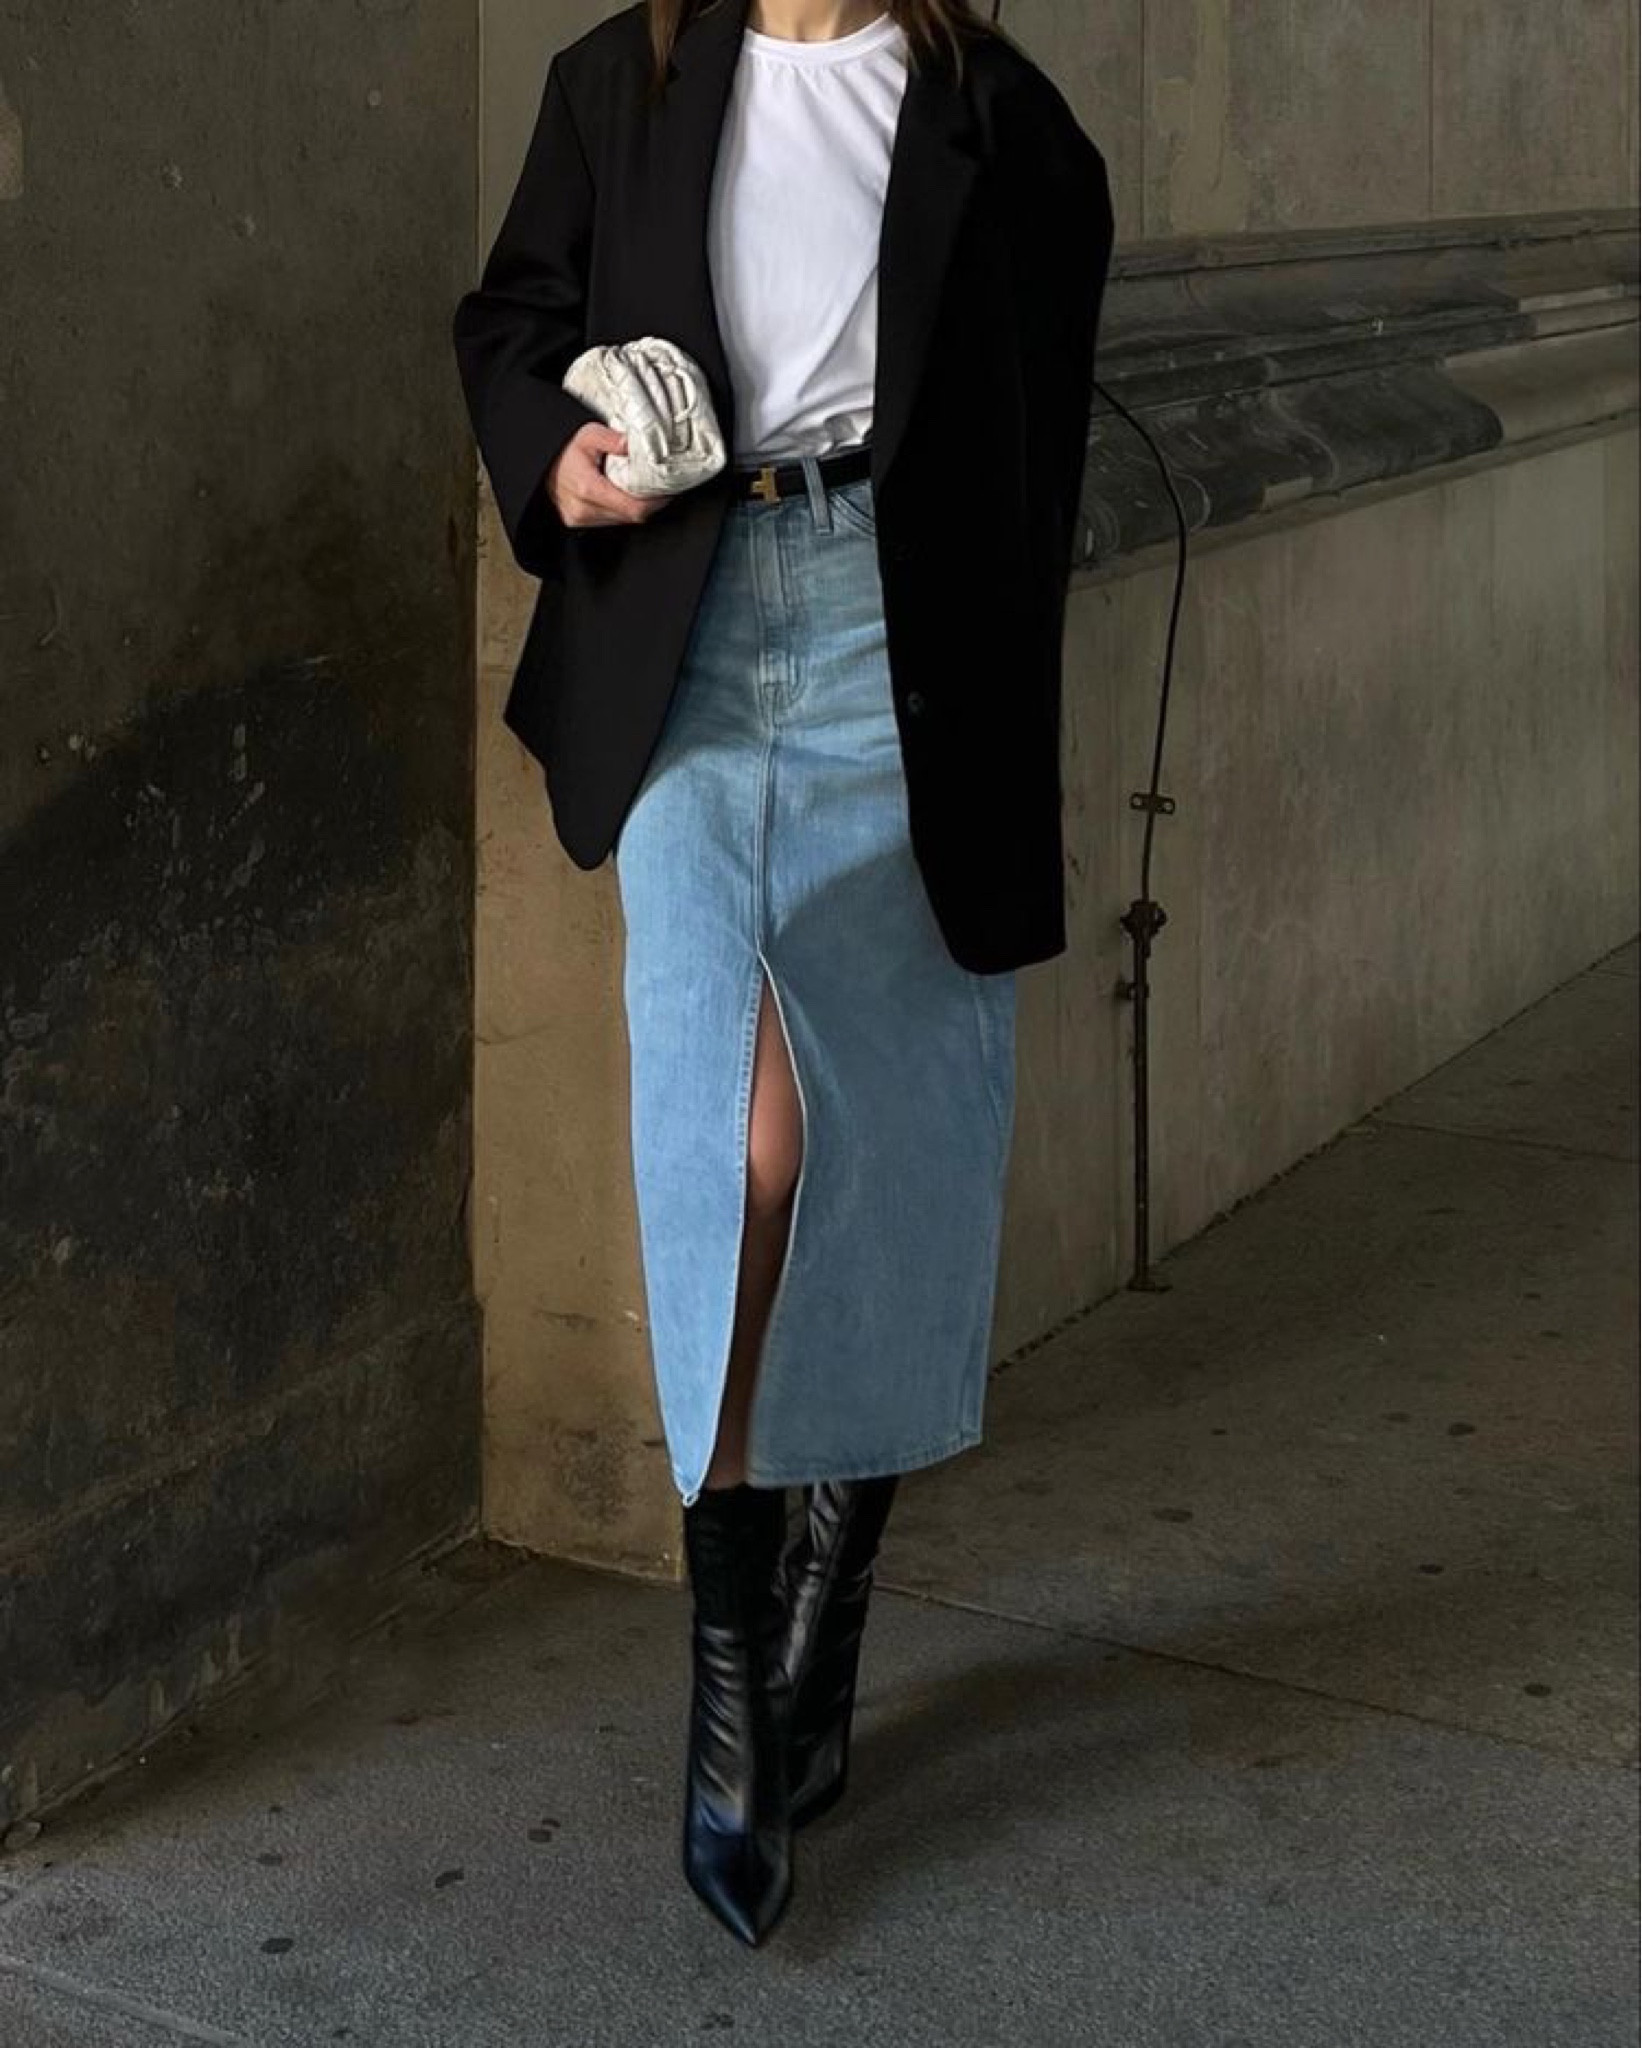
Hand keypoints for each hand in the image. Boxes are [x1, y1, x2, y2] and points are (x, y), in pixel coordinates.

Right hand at [548, 422, 669, 526]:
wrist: (538, 462)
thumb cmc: (561, 448)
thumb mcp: (586, 434)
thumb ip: (612, 439)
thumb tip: (634, 444)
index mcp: (588, 489)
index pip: (634, 508)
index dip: (655, 502)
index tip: (667, 491)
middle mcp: (583, 509)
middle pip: (631, 517)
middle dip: (649, 504)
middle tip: (661, 489)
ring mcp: (580, 519)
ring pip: (621, 521)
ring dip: (636, 509)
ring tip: (644, 491)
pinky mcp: (578, 522)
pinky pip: (609, 521)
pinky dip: (621, 510)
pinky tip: (624, 496)